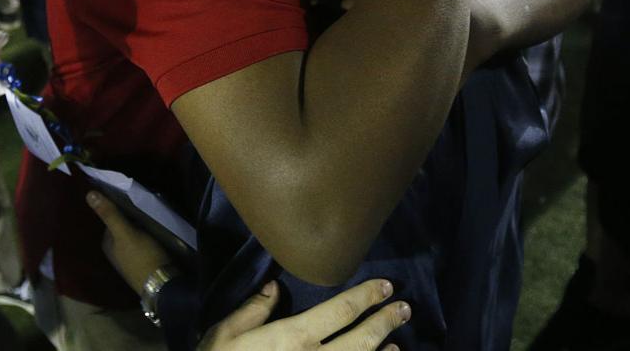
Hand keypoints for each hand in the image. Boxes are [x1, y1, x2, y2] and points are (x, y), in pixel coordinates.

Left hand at [85, 190, 171, 295]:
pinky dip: (146, 234)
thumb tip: (88, 194)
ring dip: (139, 225)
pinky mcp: (143, 262)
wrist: (163, 284)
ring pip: (132, 234)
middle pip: (121, 227)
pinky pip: (142, 242)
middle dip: (129, 216)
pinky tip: (155, 230)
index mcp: (107, 244)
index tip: (129, 194)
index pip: (110, 218)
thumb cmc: (142, 257)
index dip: (118, 207)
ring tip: (151, 212)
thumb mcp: (125, 233)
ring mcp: (129, 259)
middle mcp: (115, 252)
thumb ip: (109, 214)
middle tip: (142, 201)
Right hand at [198, 278, 408, 350]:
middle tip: (404, 308)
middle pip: (361, 339)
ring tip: (398, 343)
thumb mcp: (225, 335)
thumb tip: (275, 288)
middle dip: (385, 322)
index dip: (366, 297)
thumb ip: (253, 310)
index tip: (385, 287)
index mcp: (293, 339)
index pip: (340, 311)